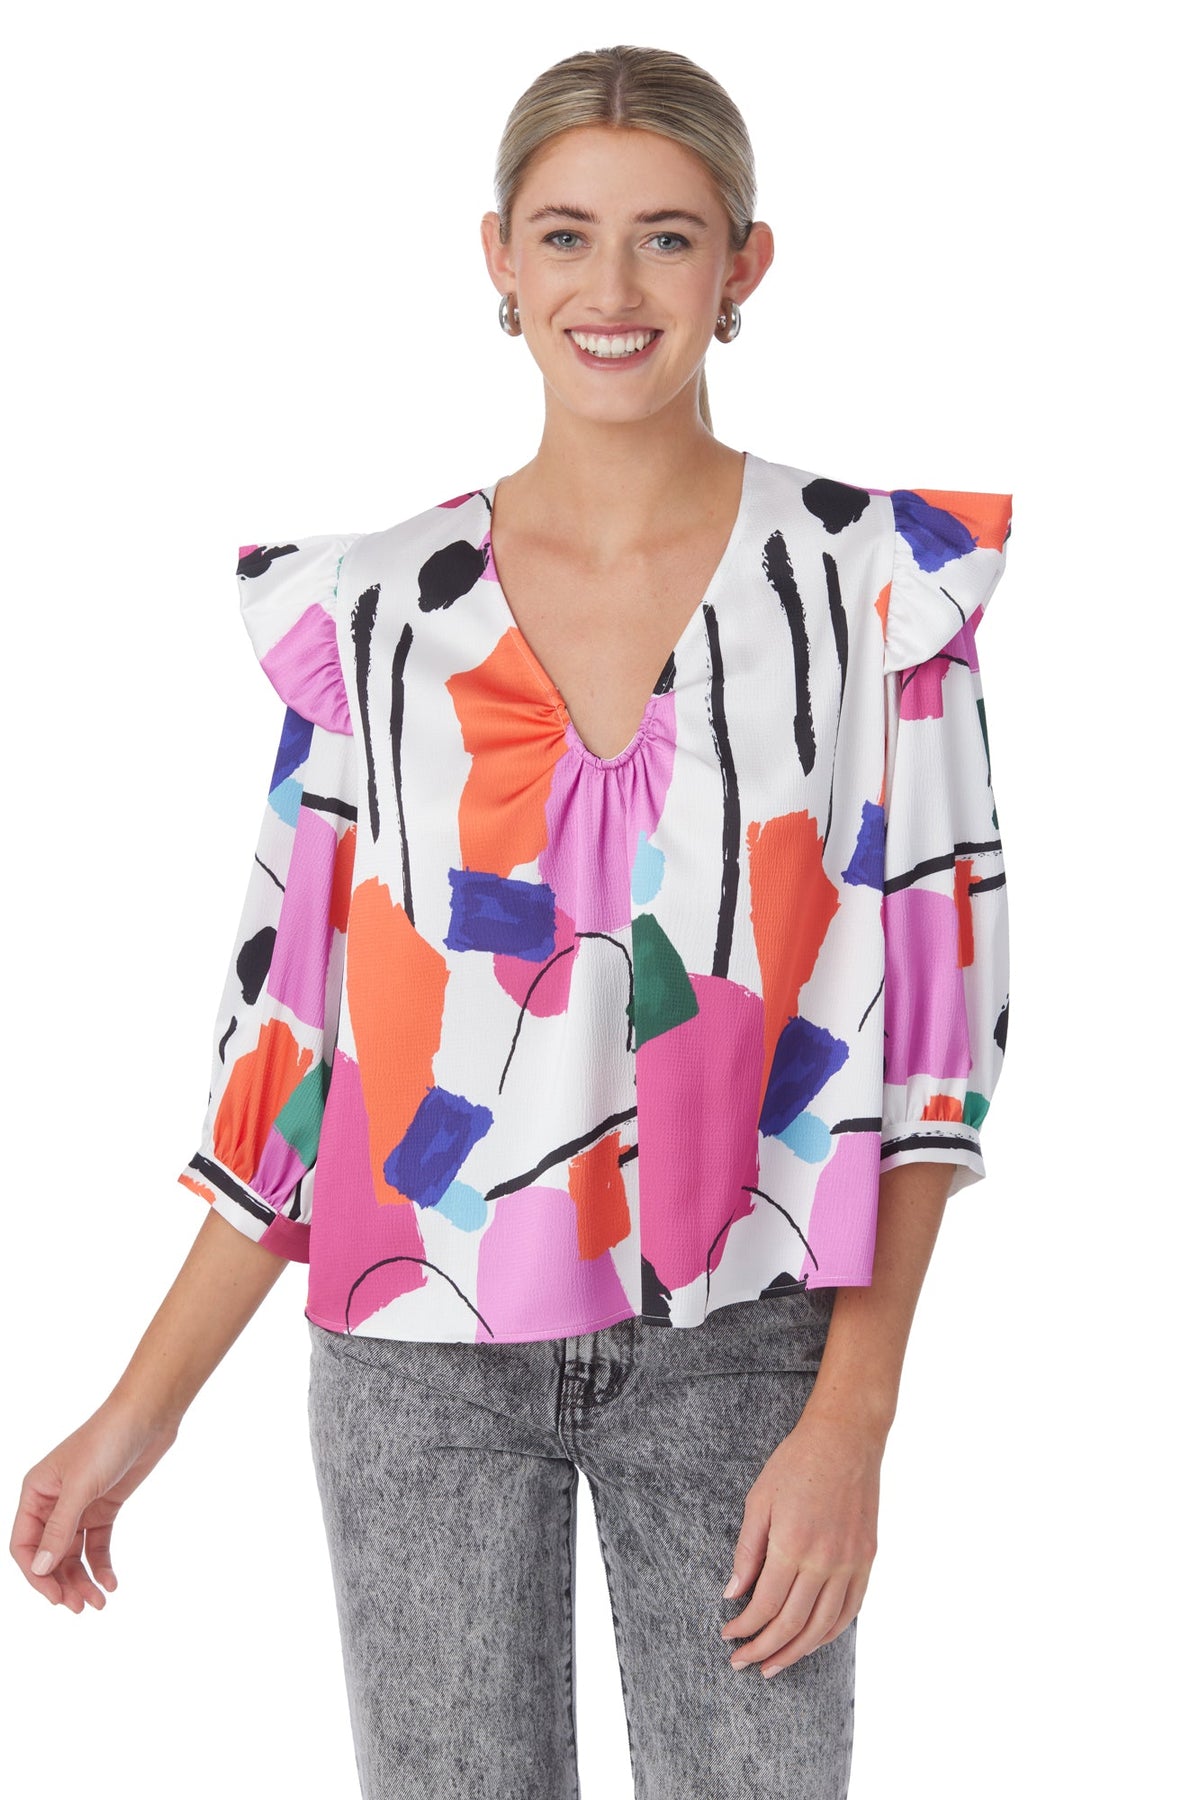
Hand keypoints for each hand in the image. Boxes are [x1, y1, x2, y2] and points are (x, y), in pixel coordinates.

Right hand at [10, 1401, 180, 1613]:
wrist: (148, 1417)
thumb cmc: (107, 1441)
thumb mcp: (80, 1487)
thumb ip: (60, 1529)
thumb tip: (39, 1569)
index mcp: (36, 1493)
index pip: (23, 1545)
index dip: (36, 1575)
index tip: (56, 1597)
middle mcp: (53, 1502)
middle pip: (49, 1555)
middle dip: (62, 1583)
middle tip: (81, 1607)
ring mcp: (79, 1506)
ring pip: (73, 1554)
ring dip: (82, 1579)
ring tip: (99, 1602)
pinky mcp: (104, 1507)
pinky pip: (96, 1544)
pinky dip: (101, 1564)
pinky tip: (111, 1582)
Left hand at [720, 1399, 883, 1676]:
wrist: (846, 1439)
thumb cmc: (796, 1463)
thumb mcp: (759, 1500)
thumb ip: (747, 1551)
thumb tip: (733, 1594)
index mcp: (793, 1544)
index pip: (765, 1605)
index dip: (745, 1629)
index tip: (728, 1637)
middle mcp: (825, 1561)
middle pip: (792, 1624)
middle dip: (764, 1649)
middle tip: (743, 1663)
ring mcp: (850, 1562)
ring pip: (823, 1626)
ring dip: (796, 1652)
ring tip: (774, 1665)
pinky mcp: (867, 1559)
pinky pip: (850, 1610)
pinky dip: (829, 1633)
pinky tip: (811, 1642)